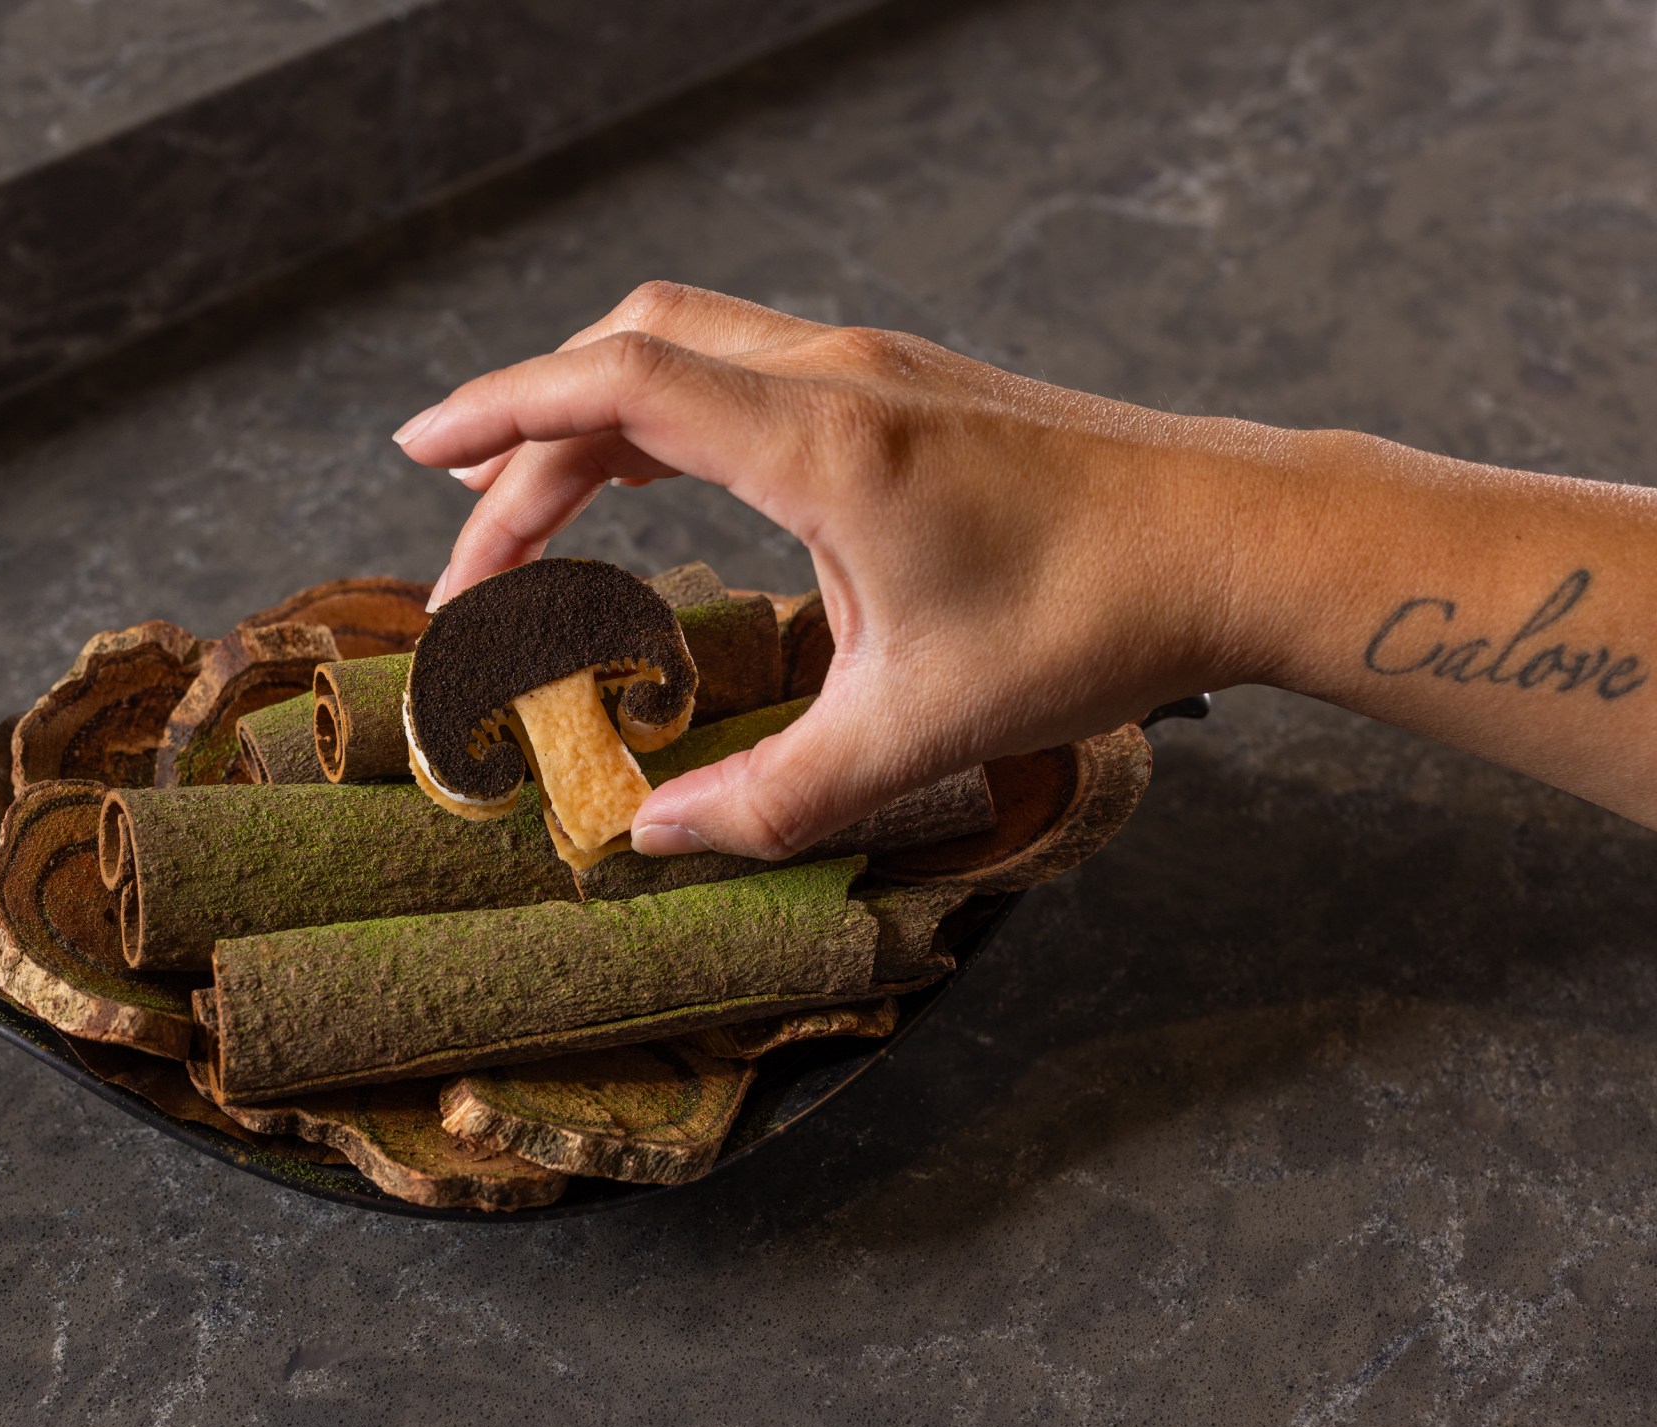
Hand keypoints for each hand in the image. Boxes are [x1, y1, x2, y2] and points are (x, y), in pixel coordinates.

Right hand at [394, 282, 1299, 857]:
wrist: (1242, 538)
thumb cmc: (1096, 619)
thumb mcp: (919, 730)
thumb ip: (771, 797)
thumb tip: (653, 845)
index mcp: (824, 441)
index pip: (615, 388)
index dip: (497, 412)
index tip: (414, 452)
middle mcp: (838, 376)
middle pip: (630, 358)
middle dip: (528, 446)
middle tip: (475, 556)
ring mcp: (876, 367)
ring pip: (688, 351)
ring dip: (598, 425)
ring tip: (531, 513)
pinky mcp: (906, 386)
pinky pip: (748, 372)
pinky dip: (672, 421)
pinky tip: (667, 499)